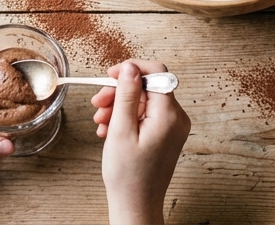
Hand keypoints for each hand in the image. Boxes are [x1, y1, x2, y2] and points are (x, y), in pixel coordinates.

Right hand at [90, 60, 190, 223]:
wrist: (136, 206)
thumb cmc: (128, 176)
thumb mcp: (121, 130)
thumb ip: (127, 95)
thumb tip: (130, 68)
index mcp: (169, 115)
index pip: (157, 73)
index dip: (133, 69)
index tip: (112, 74)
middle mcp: (177, 119)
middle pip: (148, 88)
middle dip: (120, 91)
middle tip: (98, 102)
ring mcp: (172, 128)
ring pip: (144, 102)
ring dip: (119, 107)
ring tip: (100, 121)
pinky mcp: (166, 135)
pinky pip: (146, 116)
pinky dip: (127, 118)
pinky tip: (109, 130)